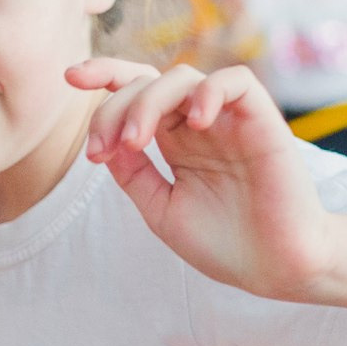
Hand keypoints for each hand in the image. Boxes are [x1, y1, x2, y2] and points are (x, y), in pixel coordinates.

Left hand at [71, 58, 335, 300]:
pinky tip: (192, 123)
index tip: (69, 79)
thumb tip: (105, 140)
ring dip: (148, 102)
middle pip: (148, 82)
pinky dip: (208, 92)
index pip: (136, 92)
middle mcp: (198, 124)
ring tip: (136, 142)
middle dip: (114, 107)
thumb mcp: (161, 210)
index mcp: (175, 141)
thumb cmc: (225, 244)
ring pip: (182, 77)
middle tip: (103, 149)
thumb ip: (133, 173)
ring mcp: (229, 119)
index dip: (103, 76)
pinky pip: (235, 81)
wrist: (277, 268)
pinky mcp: (262, 120)